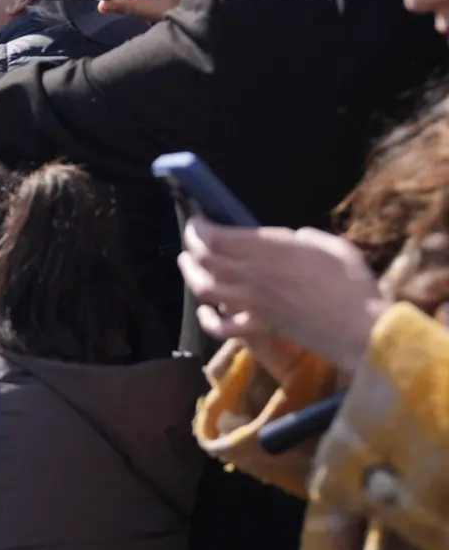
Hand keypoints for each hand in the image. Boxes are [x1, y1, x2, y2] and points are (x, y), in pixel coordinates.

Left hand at [178, 217, 389, 374]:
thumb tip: (292, 239)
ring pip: (205, 290)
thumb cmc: (352, 283)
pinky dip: (208, 320)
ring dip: (191, 276)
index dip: (198, 228)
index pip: (215, 237)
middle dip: (191, 247)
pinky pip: (221, 328)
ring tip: (188, 265)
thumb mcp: (330, 245)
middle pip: (204, 260)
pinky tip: (206, 312)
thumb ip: (303, 238)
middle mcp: (252, 275)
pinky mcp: (258, 327)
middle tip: (191, 241)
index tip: (198, 221)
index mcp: (269, 250)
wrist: (360, 327)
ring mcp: (251, 303)